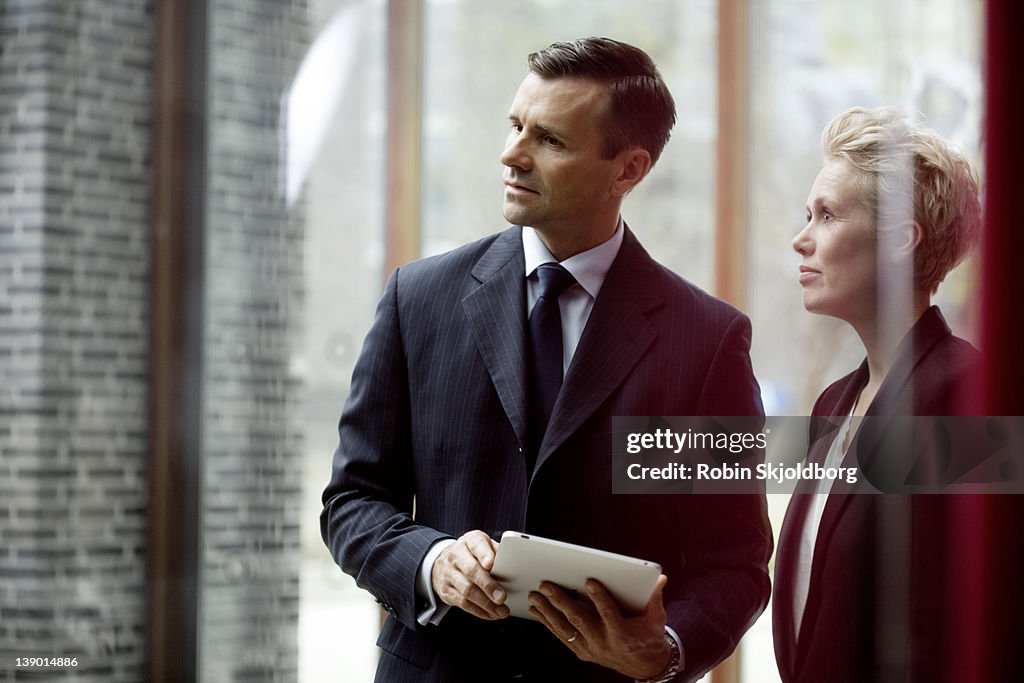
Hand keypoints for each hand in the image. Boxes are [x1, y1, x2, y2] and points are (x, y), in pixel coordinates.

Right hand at [431, 530, 509, 619]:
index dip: (484, 554)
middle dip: (488, 585)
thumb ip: (497, 552)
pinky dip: (479, 611)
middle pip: (471, 571)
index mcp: (469, 541)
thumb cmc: (471, 554)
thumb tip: (514, 566)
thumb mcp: (483, 546)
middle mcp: (456, 556)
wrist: (443, 562)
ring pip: (467, 590)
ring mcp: (449, 574)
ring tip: (501, 611)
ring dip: (486, 603)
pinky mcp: (446, 591)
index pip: (476, 545)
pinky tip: (491, 614)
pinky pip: (463, 603)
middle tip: (502, 597)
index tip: (491, 564)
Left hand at [528, 574, 672, 678]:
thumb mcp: (656, 620)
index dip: (599, 597)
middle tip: (547, 585)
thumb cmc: (648, 639)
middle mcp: (603, 642)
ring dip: (548, 611)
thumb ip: (655, 599)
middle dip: (561, 601)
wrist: (645, 666)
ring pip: (566, 629)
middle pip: (580, 620)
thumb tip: (660, 579)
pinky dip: (548, 623)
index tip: (590, 581)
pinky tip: (538, 611)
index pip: (608, 613)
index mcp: (622, 633)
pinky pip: (562, 636)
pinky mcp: (582, 651)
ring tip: (536, 596)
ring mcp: (591, 648)